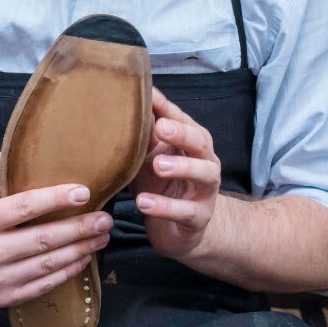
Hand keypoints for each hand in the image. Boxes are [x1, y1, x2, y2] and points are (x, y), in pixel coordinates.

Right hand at [0, 154, 112, 307]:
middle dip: (79, 229)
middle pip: (42, 240)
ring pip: (47, 264)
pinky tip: (84, 256)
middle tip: (105, 219)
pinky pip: (43, 285)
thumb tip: (32, 141)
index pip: (24, 208)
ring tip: (101, 236)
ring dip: (80, 250)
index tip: (84, 192)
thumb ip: (2, 165)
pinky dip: (68, 271)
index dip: (56, 199)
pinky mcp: (2, 297)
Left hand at [132, 89, 222, 260]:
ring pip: (204, 174)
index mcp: (193, 143)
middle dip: (182, 133)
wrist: (182, 230)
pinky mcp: (199, 218)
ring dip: (182, 167)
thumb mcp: (150, 158)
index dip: (167, 108)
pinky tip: (144, 203)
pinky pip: (186, 212)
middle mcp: (205, 162)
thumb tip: (121, 103)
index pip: (183, 120)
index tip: (149, 96)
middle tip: (160, 127)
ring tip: (158, 165)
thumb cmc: (164, 186)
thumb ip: (144, 135)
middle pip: (201, 142)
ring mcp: (205, 191)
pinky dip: (166, 207)